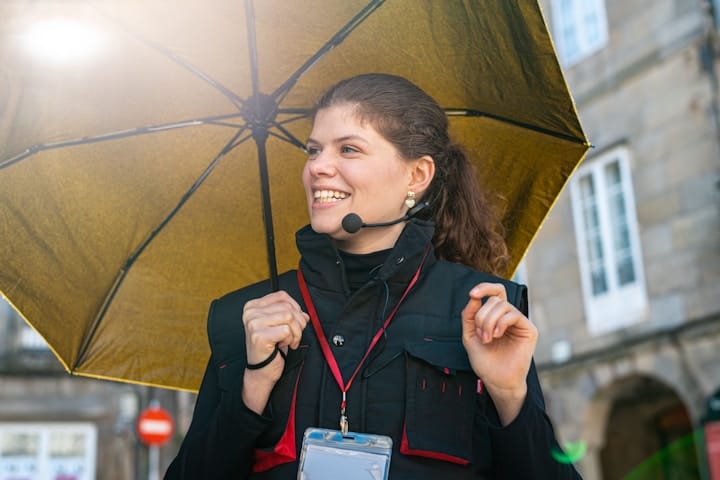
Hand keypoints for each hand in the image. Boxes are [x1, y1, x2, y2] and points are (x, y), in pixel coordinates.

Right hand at [243, 290, 308, 381]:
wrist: (261, 370)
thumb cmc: (270, 348)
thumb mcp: (279, 326)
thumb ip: (290, 315)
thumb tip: (305, 314)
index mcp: (253, 306)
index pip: (281, 296)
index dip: (295, 307)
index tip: (297, 320)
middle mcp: (251, 313)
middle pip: (287, 307)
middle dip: (298, 322)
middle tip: (295, 335)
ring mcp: (253, 323)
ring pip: (289, 317)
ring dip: (295, 332)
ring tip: (289, 341)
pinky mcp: (259, 335)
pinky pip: (286, 330)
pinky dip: (290, 339)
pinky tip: (283, 346)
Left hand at [461, 282, 537, 423]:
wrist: (496, 381)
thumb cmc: (485, 361)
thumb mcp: (470, 335)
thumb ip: (470, 315)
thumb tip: (474, 296)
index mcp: (496, 316)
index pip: (495, 293)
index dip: (485, 287)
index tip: (472, 294)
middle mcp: (509, 317)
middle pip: (495, 300)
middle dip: (482, 316)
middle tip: (481, 335)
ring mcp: (520, 322)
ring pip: (502, 305)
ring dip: (489, 321)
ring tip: (487, 339)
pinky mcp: (529, 329)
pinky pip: (514, 314)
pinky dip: (501, 323)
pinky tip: (497, 336)